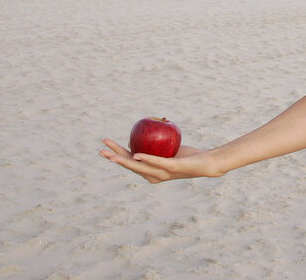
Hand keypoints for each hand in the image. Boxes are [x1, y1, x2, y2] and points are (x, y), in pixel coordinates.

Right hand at [99, 139, 220, 182]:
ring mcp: (162, 173)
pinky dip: (146, 159)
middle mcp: (153, 175)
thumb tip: (145, 130)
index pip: (130, 162)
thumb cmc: (187, 155)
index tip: (104, 148)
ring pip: (139, 167)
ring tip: (112, 156)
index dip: (116, 156)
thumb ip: (157, 144)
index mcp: (150, 171)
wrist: (205, 163)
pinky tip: (137, 155)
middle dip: (114, 158)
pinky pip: (157, 162)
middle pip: (130, 166)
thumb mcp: (168, 148)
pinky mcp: (172, 168)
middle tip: (100, 151)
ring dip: (125, 161)